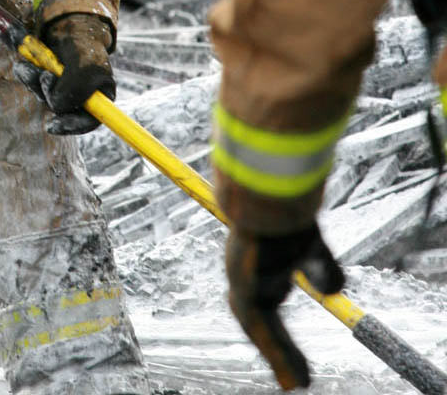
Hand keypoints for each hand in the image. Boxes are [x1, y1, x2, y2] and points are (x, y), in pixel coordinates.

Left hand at [15, 13, 114, 134]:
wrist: (70, 27)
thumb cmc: (84, 48)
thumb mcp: (85, 68)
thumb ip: (73, 91)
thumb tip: (55, 107)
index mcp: (100, 98)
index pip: (88, 122)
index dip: (71, 126)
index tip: (52, 125)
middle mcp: (81, 97)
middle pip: (61, 110)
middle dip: (49, 95)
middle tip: (45, 77)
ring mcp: (63, 89)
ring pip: (44, 97)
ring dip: (36, 82)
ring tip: (35, 67)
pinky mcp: (48, 80)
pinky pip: (34, 85)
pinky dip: (27, 75)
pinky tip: (24, 66)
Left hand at [225, 222, 344, 390]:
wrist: (268, 196)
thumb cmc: (287, 215)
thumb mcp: (311, 246)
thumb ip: (320, 269)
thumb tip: (332, 291)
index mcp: (257, 267)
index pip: (263, 304)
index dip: (275, 330)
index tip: (292, 351)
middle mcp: (245, 275)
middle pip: (258, 322)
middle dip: (274, 348)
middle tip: (293, 379)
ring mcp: (241, 279)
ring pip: (258, 327)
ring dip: (276, 355)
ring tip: (295, 384)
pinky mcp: (243, 284)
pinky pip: (258, 325)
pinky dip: (275, 351)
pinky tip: (291, 374)